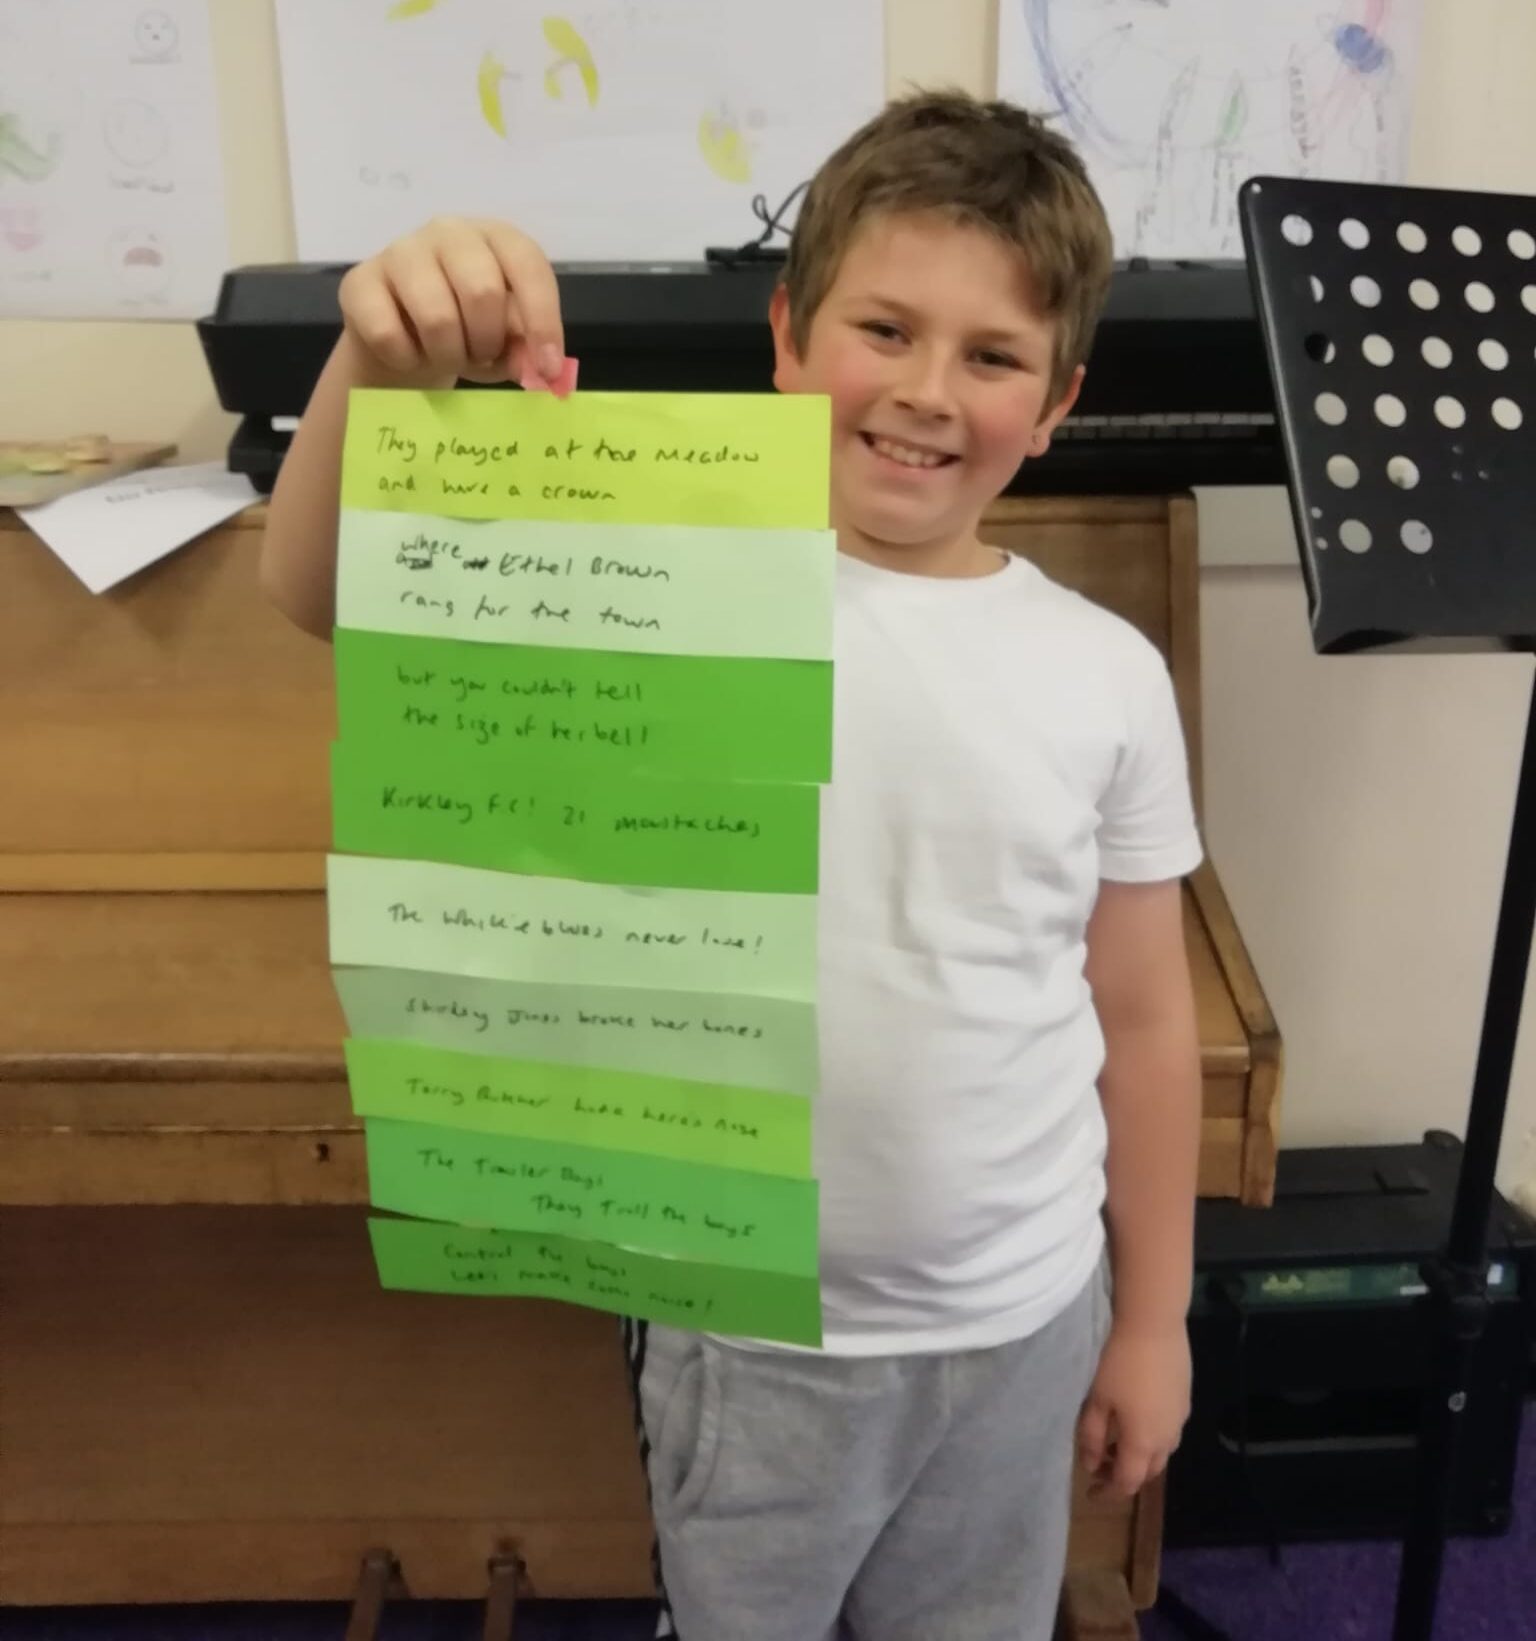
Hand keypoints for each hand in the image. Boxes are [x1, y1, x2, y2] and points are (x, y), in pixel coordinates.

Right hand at [337, 215, 565, 390]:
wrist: (402, 343)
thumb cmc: (467, 334)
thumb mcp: (506, 343)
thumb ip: (525, 349)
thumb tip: (539, 369)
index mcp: (495, 238)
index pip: (528, 266)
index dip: (542, 320)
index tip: (545, 368)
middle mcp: (449, 232)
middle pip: (482, 290)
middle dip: (487, 340)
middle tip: (479, 357)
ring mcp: (401, 251)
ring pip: (437, 317)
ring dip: (448, 355)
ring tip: (445, 355)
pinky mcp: (360, 281)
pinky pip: (389, 334)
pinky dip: (407, 360)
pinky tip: (408, 353)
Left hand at [1076, 1321, 1190, 1499]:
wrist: (1154, 1325)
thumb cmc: (1119, 1362)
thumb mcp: (1097, 1400)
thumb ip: (1092, 1437)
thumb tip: (1091, 1466)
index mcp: (1143, 1443)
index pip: (1127, 1483)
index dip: (1108, 1492)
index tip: (1090, 1494)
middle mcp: (1167, 1438)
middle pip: (1148, 1472)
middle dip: (1124, 1476)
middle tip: (1100, 1467)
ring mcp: (1181, 1419)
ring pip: (1162, 1453)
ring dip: (1140, 1457)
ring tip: (1116, 1444)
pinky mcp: (1185, 1400)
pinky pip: (1169, 1431)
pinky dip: (1151, 1437)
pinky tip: (1136, 1418)